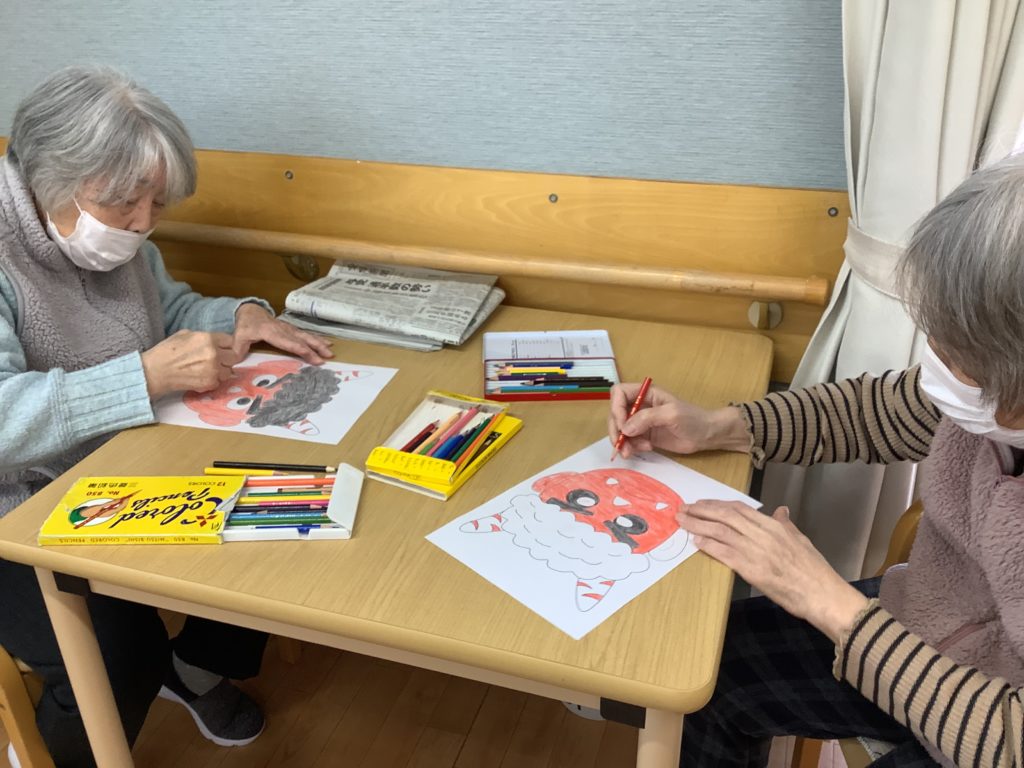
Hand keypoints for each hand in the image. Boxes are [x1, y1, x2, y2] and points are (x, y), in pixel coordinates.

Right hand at [141, 331, 242, 398]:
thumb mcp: (184, 334)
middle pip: (234, 356)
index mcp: (208, 338)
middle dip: (227, 358)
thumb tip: (215, 341)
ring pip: (229, 371)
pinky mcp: (209, 383)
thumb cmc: (166, 352)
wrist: (155, 372)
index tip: (222, 348)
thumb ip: (203, 337)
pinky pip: (220, 382)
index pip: (230, 340)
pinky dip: (213, 380)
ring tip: (208, 369)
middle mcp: (214, 354)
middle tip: (217, 360)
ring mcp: (213, 370)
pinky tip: (201, 377)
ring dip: (222, 370)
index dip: (225, 345)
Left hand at [233, 303, 332, 363]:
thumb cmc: (245, 325)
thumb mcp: (239, 336)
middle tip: (328, 356)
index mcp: (270, 332)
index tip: (314, 358)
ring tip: (331, 351)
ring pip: (306, 335)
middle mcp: (283, 329)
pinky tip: (327, 343)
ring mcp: (289, 328)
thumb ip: (238, 349)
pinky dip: (317, 339)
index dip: (302, 350)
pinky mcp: (292, 329)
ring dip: (319, 343)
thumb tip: (234, 361)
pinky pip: (306, 334)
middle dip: (316, 348)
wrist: (250, 311)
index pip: (289, 342)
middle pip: (301, 339)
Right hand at [607, 383, 749, 458]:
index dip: (616, 408)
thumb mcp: (671, 414)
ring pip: (620, 429)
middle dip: (616, 430)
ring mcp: (641, 422)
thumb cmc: (692, 419)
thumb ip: (647, 418)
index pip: (619, 393)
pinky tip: (644, 449)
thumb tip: (625, 429)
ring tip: (631, 452)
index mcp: (645, 393)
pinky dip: (630, 447)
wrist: (707, 435)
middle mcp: (640, 406)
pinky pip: (629, 441)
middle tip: (621, 444)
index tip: (623, 425)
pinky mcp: (644, 435)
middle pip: (616, 413)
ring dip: (622, 442)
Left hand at [676, 501, 868, 641]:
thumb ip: (786, 525)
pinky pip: (725, 553)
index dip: (718, 504)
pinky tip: (696, 541)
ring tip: (682, 521)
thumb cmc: (814, 571)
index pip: (740, 509)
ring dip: (698, 524)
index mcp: (774, 526)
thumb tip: (781, 510)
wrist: (822, 594)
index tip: (702, 503)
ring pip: (721, 531)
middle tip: (684, 508)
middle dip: (702, 510)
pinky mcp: (752, 569)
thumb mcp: (801, 540)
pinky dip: (708, 545)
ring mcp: (756, 551)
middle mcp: (763, 534)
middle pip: (726, 516)